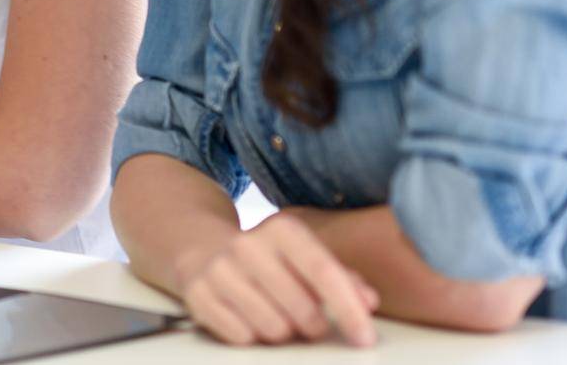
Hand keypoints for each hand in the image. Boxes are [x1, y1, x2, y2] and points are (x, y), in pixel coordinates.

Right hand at [178, 211, 379, 346]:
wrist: (202, 250)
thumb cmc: (268, 261)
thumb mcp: (304, 257)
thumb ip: (341, 278)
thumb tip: (368, 301)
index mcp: (281, 230)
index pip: (324, 272)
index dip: (349, 309)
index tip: (365, 337)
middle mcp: (247, 245)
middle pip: (302, 308)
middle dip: (314, 327)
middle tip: (310, 324)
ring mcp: (220, 270)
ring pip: (273, 328)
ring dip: (283, 333)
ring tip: (277, 317)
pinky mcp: (199, 295)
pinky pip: (242, 337)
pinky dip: (252, 336)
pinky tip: (248, 318)